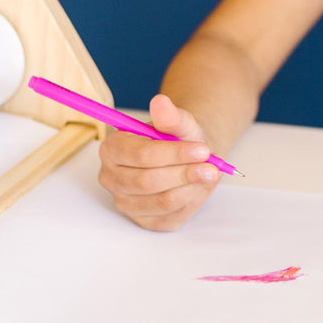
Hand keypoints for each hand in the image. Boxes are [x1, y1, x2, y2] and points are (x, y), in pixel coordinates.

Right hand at [98, 94, 220, 230]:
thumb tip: (161, 101)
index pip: (141, 155)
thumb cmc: (179, 138)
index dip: (174, 154)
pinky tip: (200, 187)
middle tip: (211, 166)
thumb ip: (170, 115)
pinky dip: (191, 201)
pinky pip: (170, 216)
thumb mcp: (180, 123)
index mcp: (113, 148)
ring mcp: (125, 202)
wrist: (189, 156)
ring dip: (191, 187)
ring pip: (161, 201)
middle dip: (184, 173)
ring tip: (210, 174)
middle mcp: (112, 178)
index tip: (202, 149)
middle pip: (148, 181)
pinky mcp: (144, 220)